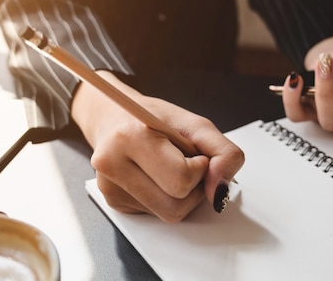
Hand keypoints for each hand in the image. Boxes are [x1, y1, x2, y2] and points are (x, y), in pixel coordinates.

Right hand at [71, 71, 242, 221]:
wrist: (115, 118)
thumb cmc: (155, 119)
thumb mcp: (196, 124)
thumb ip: (223, 153)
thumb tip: (221, 191)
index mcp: (131, 137)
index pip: (181, 179)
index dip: (200, 169)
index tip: (194, 153)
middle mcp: (112, 165)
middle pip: (175, 207)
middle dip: (193, 188)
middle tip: (185, 163)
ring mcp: (109, 188)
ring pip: (168, 215)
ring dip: (181, 196)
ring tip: (170, 169)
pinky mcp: (113, 203)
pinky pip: (156, 214)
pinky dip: (165, 198)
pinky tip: (155, 177)